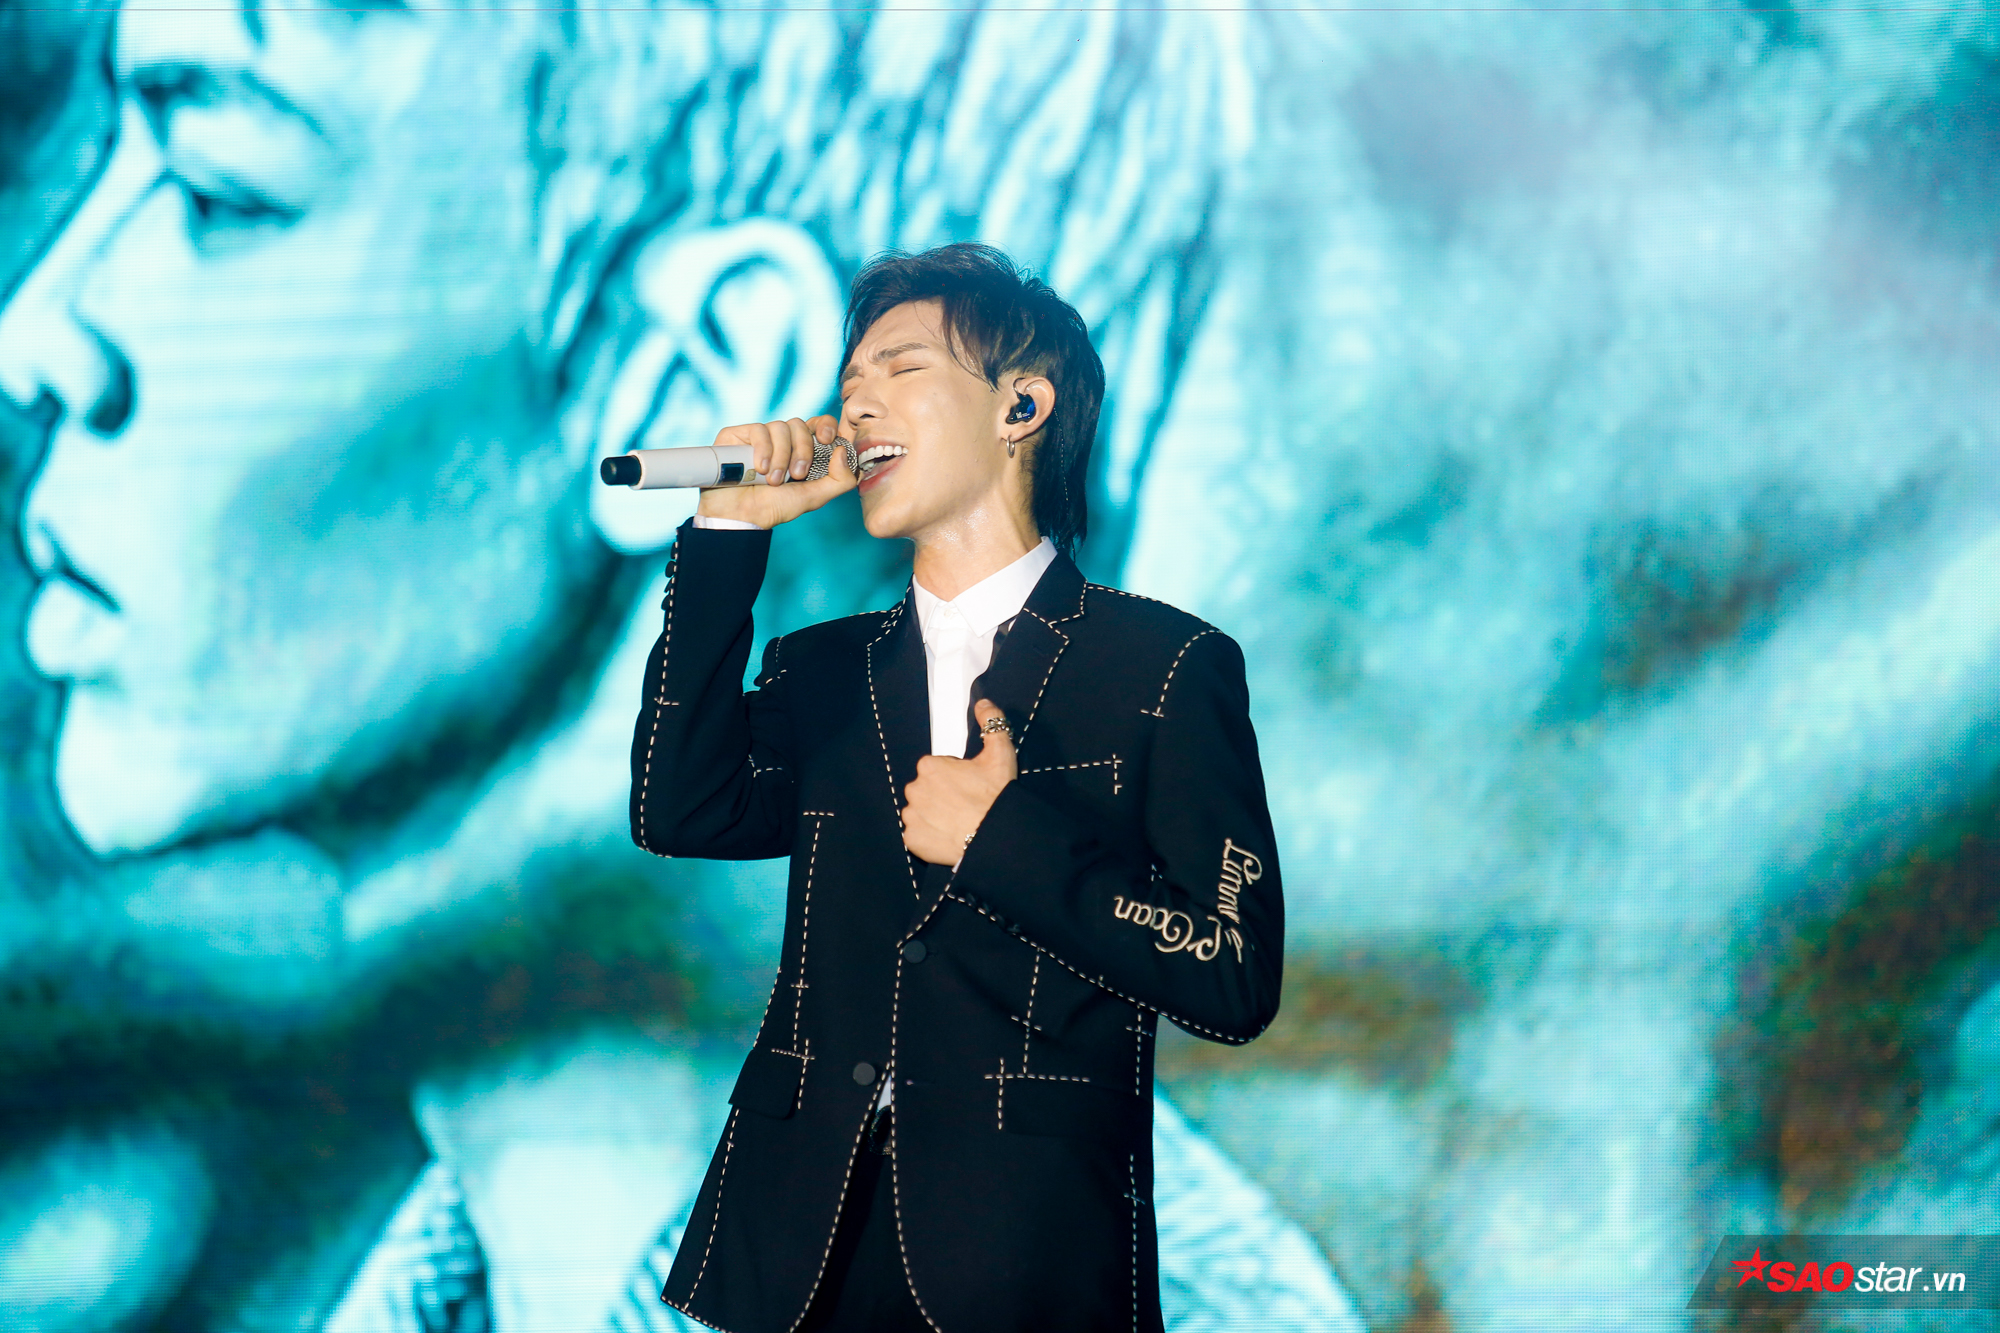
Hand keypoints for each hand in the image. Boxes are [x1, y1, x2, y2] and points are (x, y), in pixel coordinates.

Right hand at [695, 415, 854, 528]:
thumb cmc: (775, 507)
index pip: (818, 424)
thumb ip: (840, 480)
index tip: (826, 439)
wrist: (741, 515)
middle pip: (800, 425)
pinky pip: (759, 429)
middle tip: (796, 475)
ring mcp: (760, 436)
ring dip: (782, 456)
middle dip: (803, 451)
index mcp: (802, 450)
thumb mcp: (815, 497)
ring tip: (773, 480)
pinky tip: (759, 469)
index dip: (825, 425)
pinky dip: (763, 450)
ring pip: (781, 427)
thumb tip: (843, 452)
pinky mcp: (740, 434)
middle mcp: (782, 440)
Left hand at [901, 700, 1017, 864]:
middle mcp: (914, 789)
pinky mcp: (912, 840)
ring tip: (957, 822)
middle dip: (940, 795)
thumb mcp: (1000, 752)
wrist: (995, 836)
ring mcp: (911, 816)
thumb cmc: (996, 795)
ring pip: (920, 812)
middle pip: (925, 789)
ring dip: (933, 815)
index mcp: (929, 766)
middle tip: (964, 805)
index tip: (968, 786)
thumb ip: (991, 722)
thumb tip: (983, 702)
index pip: (936, 768)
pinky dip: (928, 836)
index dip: (954, 776)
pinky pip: (917, 835)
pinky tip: (948, 836)